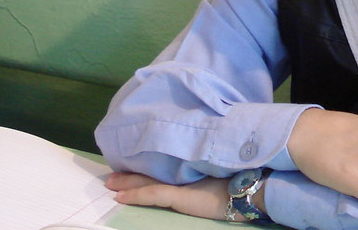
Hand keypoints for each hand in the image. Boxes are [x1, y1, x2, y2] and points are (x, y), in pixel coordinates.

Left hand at [107, 172, 229, 218]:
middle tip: (111, 173)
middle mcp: (182, 170)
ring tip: (110, 183)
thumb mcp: (216, 170)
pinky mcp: (178, 195)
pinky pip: (151, 195)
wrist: (248, 189)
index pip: (163, 164)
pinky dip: (135, 195)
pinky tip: (120, 197)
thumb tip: (195, 162)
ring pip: (147, 181)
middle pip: (151, 170)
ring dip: (127, 183)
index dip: (146, 163)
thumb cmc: (237, 179)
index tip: (131, 160)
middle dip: (130, 172)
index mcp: (191, 164)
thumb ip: (202, 164)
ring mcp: (179, 182)